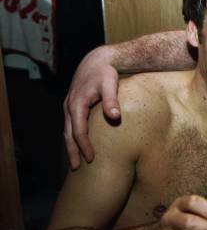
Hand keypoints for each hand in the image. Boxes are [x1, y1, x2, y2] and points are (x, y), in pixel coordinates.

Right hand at [63, 46, 120, 168]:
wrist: (97, 60)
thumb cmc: (106, 73)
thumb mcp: (110, 84)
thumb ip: (112, 100)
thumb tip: (115, 116)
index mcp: (77, 104)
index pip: (79, 130)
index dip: (84, 146)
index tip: (91, 159)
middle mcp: (70, 106)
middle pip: (68, 134)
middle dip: (72, 151)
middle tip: (76, 169)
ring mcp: (69, 106)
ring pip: (67, 130)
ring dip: (70, 146)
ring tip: (75, 162)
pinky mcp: (73, 105)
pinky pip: (70, 124)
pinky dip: (72, 136)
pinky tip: (78, 144)